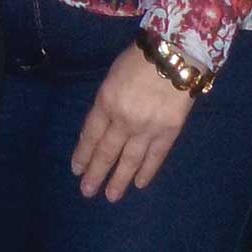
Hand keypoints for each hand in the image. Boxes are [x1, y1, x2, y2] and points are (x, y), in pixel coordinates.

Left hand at [71, 41, 195, 200]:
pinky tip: (139, 184)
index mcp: (106, 102)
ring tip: (110, 196)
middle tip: (87, 191)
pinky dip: (146, 171)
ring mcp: (147, 128)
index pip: (91, 135)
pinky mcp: (169, 132)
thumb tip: (99, 130)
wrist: (175, 55)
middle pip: (107, 151)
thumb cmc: (138, 60)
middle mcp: (124, 119)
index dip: (83, 154)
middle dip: (96, 172)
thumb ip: (105, 104)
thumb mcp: (111, 78)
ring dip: (119, 180)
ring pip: (130, 159)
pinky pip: (155, 157)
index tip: (76, 169)